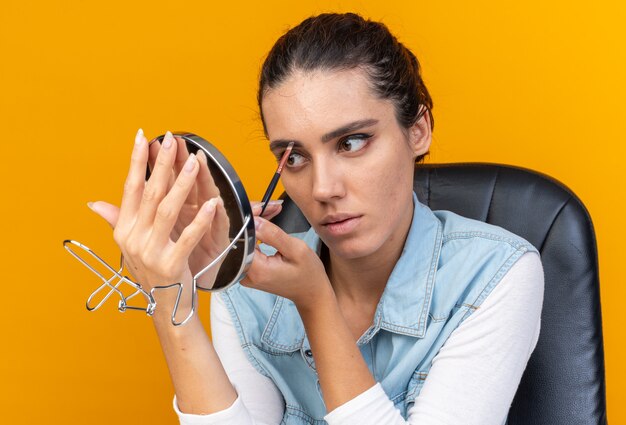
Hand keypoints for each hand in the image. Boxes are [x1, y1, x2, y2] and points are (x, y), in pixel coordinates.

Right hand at [88, 130, 229, 315]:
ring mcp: (151, 252)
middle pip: (149, 193)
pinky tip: (212, 203)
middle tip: (171, 141)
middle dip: (161, 164)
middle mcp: (134, 238)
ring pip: (167, 210)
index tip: (143, 136)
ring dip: (182, 184)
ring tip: (194, 162)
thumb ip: (116, 220)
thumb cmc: (150, 269)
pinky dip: (201, 220)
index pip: (130, 188)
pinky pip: (188, 237)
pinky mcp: (171, 265)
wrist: (164, 304)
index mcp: (124, 229)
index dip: (136, 161)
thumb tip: (93, 204)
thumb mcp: (130, 244)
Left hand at [241, 216, 331, 309]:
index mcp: (256, 269)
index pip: (242, 235)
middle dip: (253, 217)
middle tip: (271, 206)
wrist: (311, 293)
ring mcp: (245, 273)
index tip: (263, 207)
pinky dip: (255, 232)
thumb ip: (273, 234)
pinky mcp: (248, 270)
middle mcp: (245, 273)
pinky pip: (247, 246)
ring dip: (255, 222)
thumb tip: (254, 220)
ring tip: (271, 210)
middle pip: (240, 236)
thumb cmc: (308, 274)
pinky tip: (265, 222)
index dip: (250, 217)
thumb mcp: (296, 250)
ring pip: (243, 239)